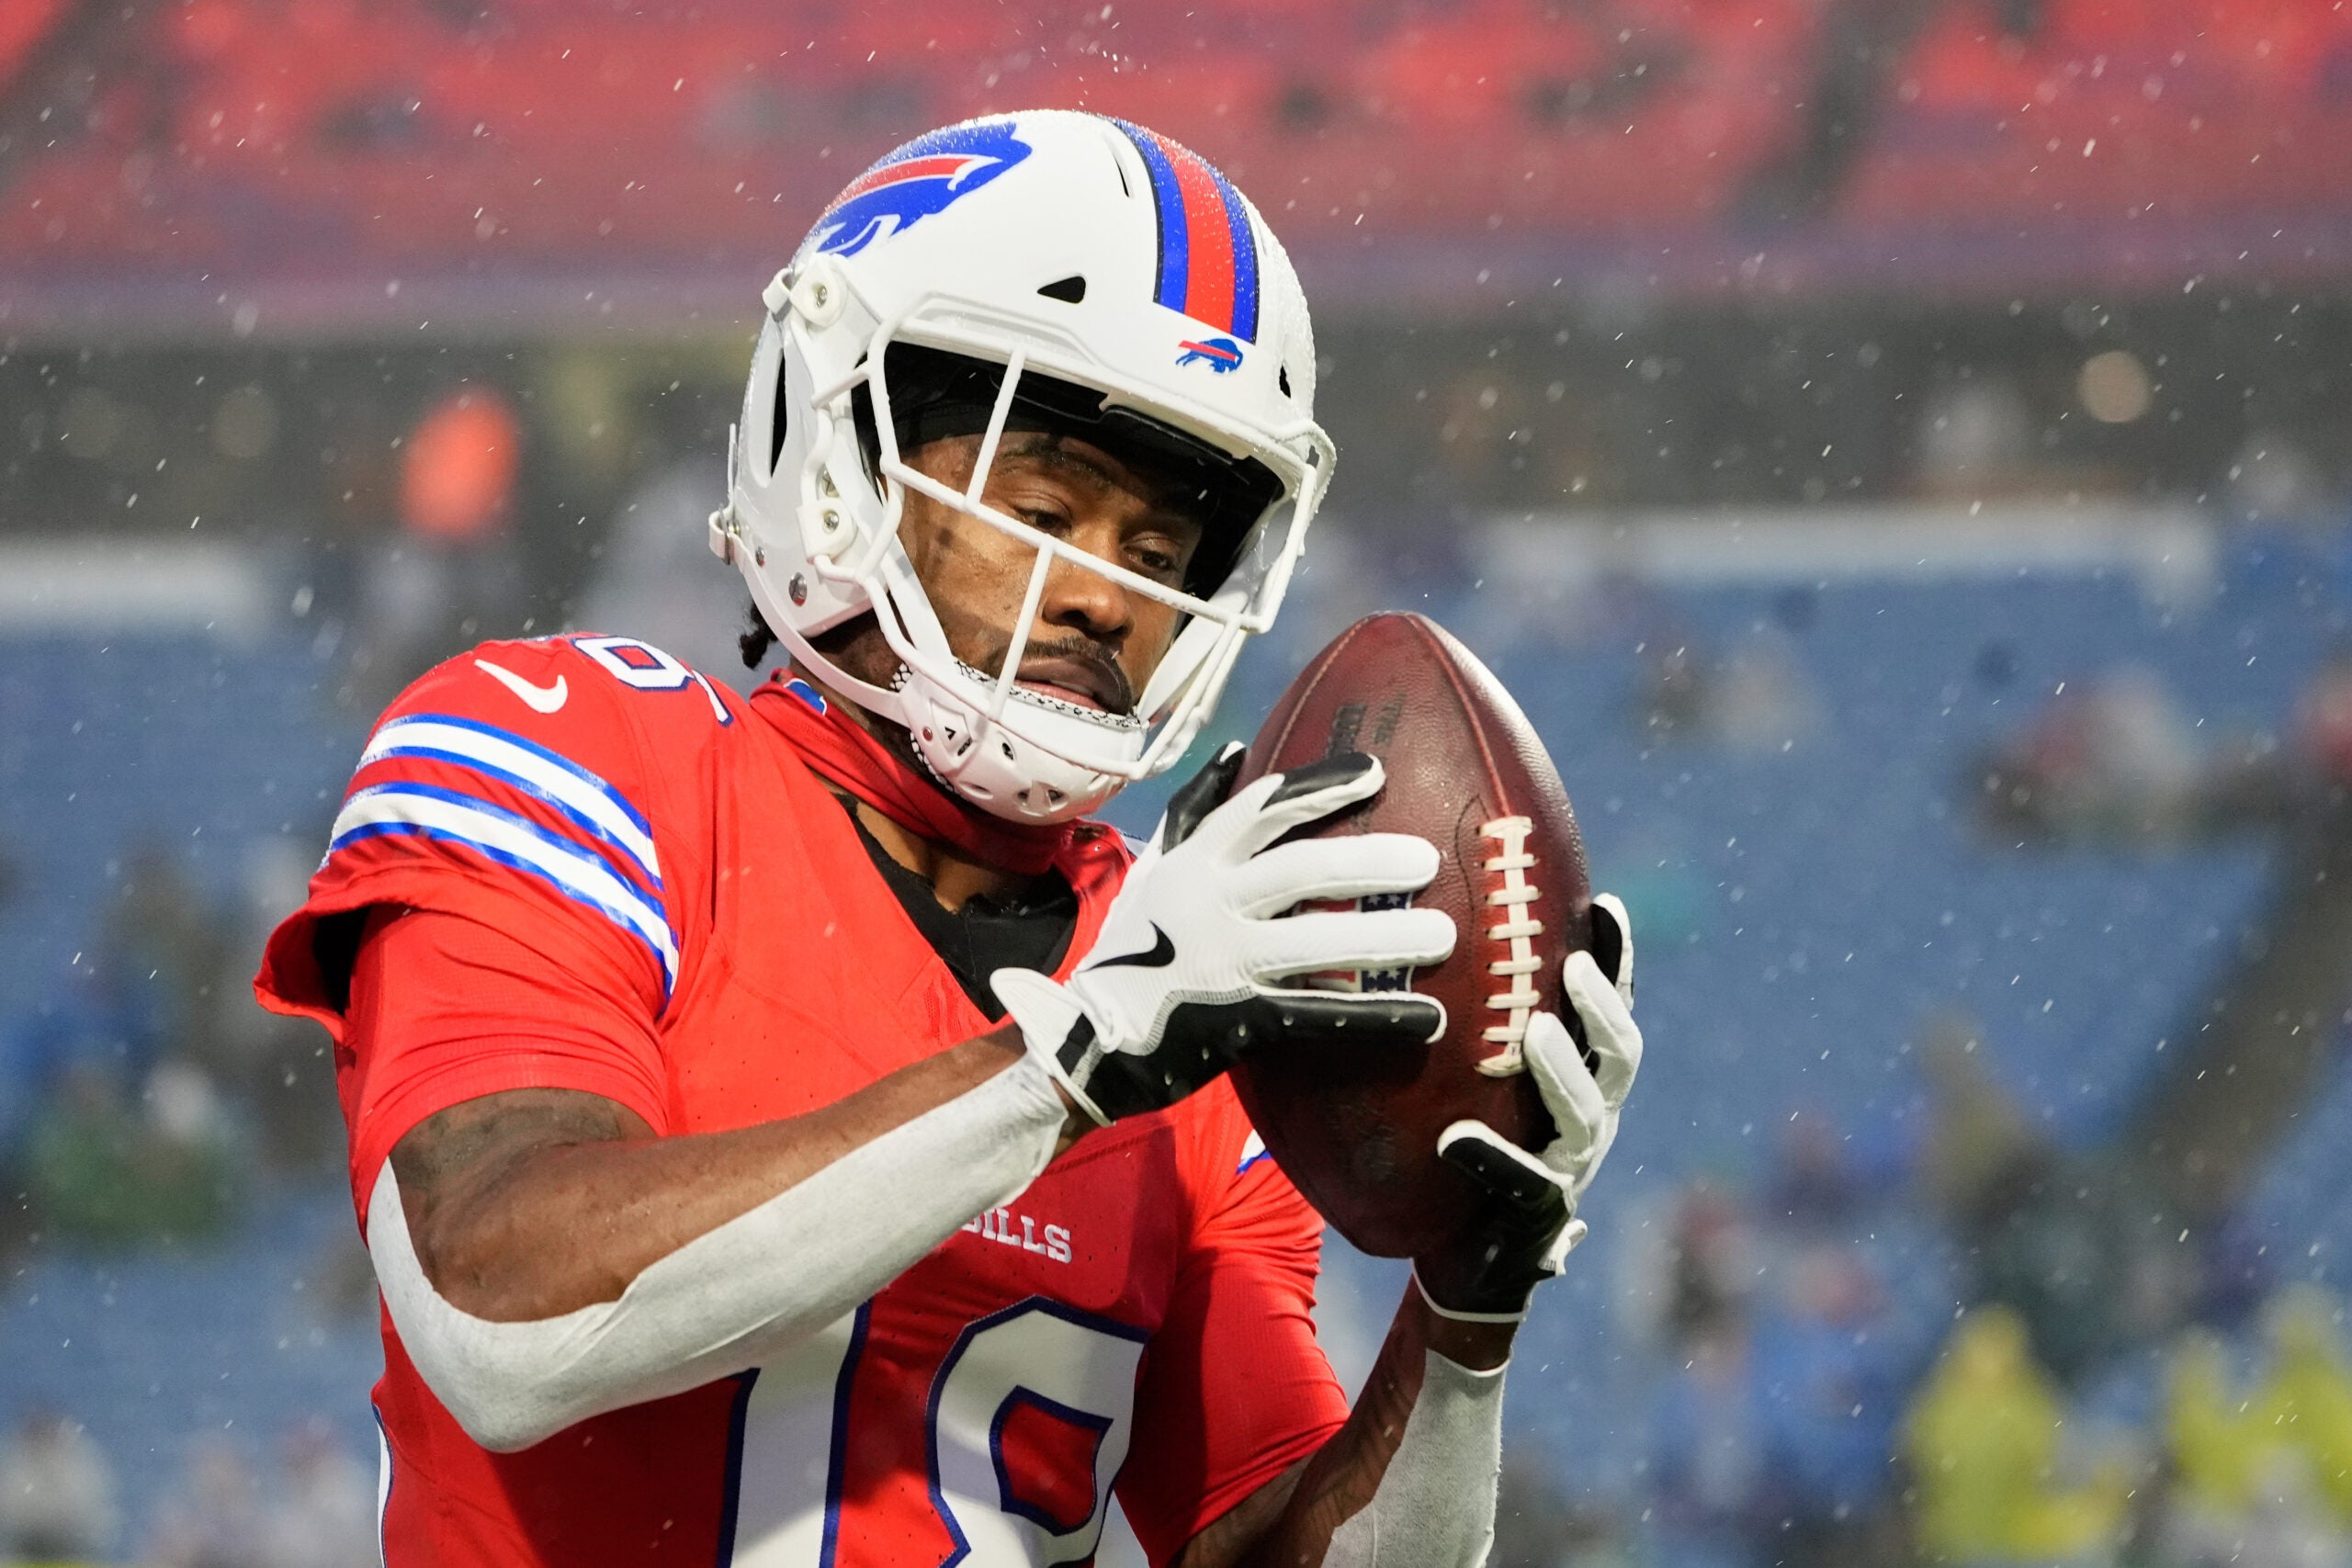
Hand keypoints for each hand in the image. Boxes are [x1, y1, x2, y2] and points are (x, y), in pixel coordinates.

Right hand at [993, 743, 1455, 1124]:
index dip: (1320, 787)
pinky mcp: (1238, 1020)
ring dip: (1384, 939)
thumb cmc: (1132, 947)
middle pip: (1298, 871)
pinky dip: (1376, 1017)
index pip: (1262, 810)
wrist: (1087, 1036)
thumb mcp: (1155, 870)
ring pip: (1315, 944)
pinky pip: (1319, 1015)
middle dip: (1367, 861)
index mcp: (1194, 864)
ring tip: (1445, 935)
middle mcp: (1209, 905)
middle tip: (1426, 860)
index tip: (1376, 773)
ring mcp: (1224, 963)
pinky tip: (1428, 1017)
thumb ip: (1196, 812)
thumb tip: (1238, 750)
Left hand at [1413, 893, 1640, 1322]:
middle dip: (1602, 1009)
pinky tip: (1455, 1139)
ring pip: (1588, 1115)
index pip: (1613, 1011)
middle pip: (1622, 1056)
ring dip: (1565, 1071)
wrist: (1465, 1259)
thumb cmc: (1465, 1152)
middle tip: (1572, 967)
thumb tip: (1435, 931)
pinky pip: (1524, 1184)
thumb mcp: (1477, 1084)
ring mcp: (1572, 1169)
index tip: (1604, 904)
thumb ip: (1476, 1027)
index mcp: (1586, 1081)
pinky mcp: (1538, 1218)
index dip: (1617, 961)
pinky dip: (1492, 1159)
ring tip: (1536, 1034)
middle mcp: (1592, 1120)